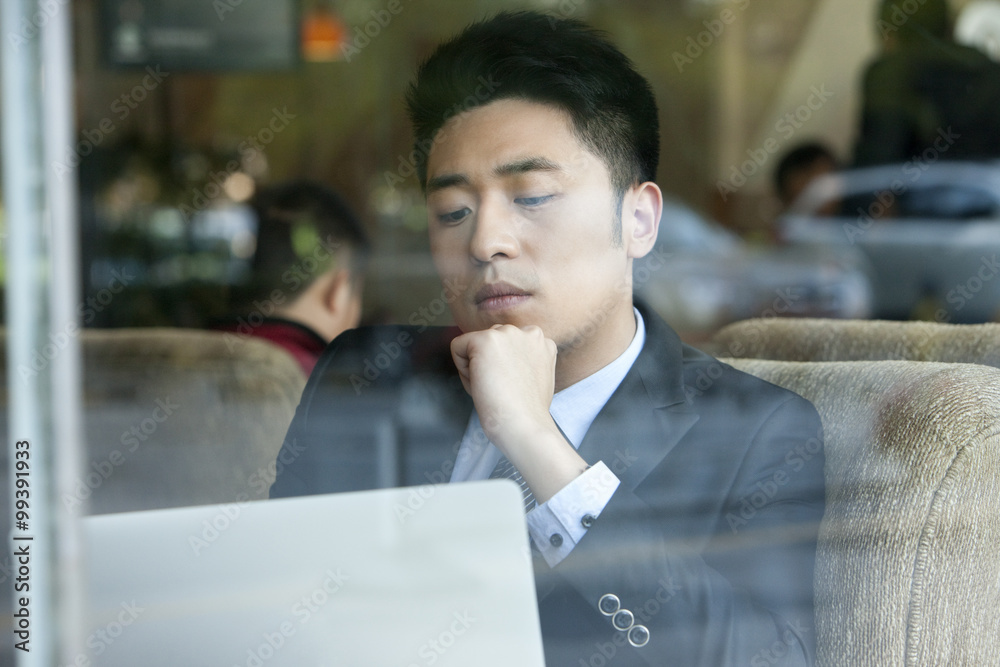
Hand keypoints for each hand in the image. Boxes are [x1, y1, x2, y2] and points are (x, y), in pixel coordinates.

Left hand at [451, 325, 586, 503]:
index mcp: (543, 342)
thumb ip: (523, 360)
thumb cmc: (527, 412)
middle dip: (490, 364)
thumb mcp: (535, 377)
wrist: (523, 425)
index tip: (512, 387)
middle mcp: (529, 332)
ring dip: (477, 366)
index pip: (509, 345)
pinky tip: (481, 384)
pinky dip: (462, 369)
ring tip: (493, 387)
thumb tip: (501, 359)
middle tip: (502, 389)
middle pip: (491, 342)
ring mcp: (507, 333)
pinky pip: (457, 347)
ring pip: (475, 345)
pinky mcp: (485, 339)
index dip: (503, 368)